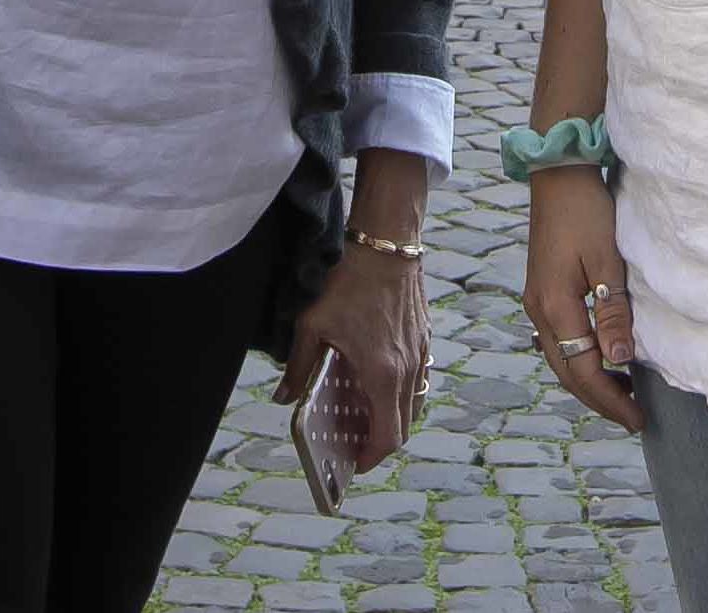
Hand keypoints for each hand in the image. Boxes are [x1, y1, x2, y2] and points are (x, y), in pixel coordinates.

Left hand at [276, 243, 424, 470]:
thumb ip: (299, 368)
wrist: (386, 245)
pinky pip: (417, 380)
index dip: (371, 457)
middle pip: (402, 427)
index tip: (353, 463)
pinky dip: (400, 393)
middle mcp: (407, 370)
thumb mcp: (313, 326)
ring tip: (364, 417)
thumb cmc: (349, 283)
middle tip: (354, 445)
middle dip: (379, 443)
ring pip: (413, 404)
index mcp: (382, 374)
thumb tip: (283, 398)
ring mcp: (420, 355)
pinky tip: (377, 382)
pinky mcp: (424, 339)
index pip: (387, 436)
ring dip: (392, 418)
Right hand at [521, 173, 640, 430]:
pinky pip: (560, 341)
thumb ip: (614, 312)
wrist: (558, 174)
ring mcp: (536, 302)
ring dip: (589, 381)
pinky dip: (580, 359)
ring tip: (622, 395)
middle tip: (633, 418)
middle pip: (567, 372)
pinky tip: (602, 359)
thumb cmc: (587, 212)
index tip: (638, 419)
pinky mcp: (542, 292)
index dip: (611, 399)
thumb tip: (620, 360)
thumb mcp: (608, 260)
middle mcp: (539, 310)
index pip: (584, 370)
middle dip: (599, 399)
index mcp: (555, 306)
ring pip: (561, 359)